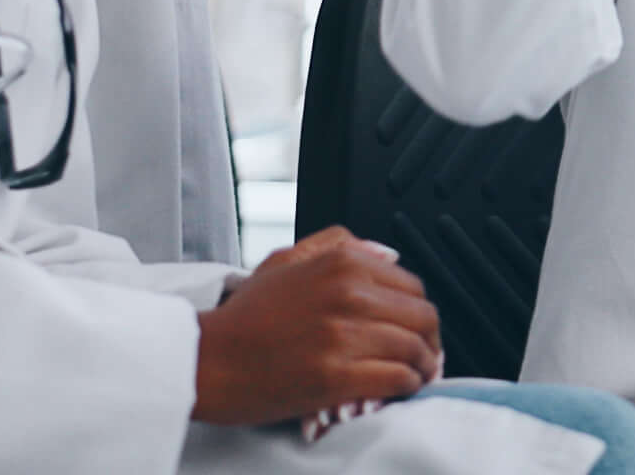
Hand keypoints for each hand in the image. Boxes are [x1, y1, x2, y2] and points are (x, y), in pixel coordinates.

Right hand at [193, 228, 440, 427]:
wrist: (204, 361)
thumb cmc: (242, 318)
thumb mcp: (286, 260)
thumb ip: (338, 245)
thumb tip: (388, 253)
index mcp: (341, 263)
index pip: (411, 285)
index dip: (419, 311)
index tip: (417, 328)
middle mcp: (348, 294)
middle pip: (422, 316)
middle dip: (429, 339)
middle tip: (424, 355)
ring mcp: (343, 336)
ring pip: (414, 349)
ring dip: (422, 366)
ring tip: (416, 375)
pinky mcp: (337, 376)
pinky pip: (397, 378)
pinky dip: (407, 386)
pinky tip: (400, 389)